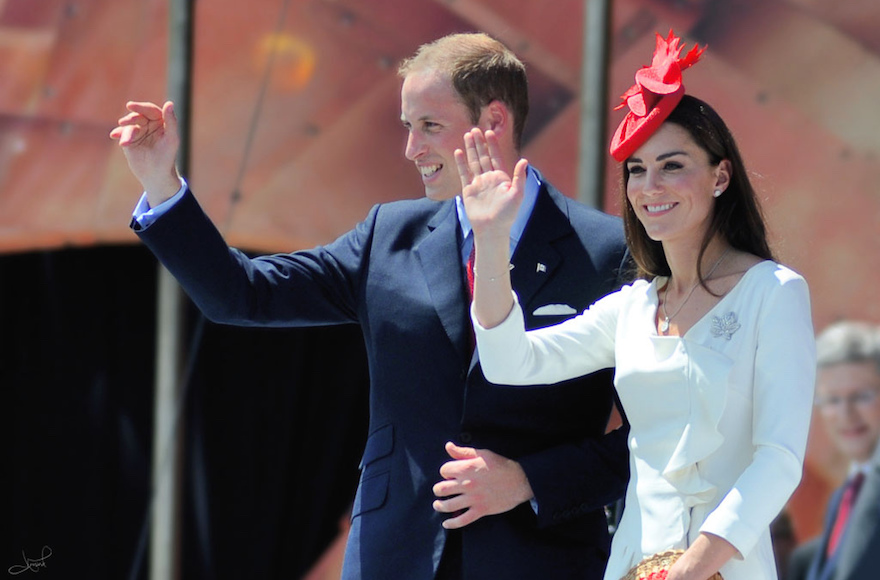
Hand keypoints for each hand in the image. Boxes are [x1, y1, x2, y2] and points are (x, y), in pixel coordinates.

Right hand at [109, 100, 181, 205]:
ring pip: (129, 126)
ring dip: (126, 131)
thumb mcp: (171, 139)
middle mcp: (149, 124)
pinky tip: (115, 136)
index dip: (141, 107)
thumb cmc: (167, 157)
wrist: (156, 175)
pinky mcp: (129, 140)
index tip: (130, 106)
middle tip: (124, 122)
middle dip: (131, 118)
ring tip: (126, 142)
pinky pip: (122, 134)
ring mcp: (138, 132)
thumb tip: (169, 103)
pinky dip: (118, 134)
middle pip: (138, 116)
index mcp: (161, 122)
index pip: (150, 110)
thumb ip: (171, 121)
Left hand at [432, 441, 533, 528]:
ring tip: (438, 504)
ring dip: (440, 505)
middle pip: (441, 489)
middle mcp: (467, 484)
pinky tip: (446, 523)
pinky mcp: (481, 510)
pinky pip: (462, 520)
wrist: (520, 480)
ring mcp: (473, 498)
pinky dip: (452, 523)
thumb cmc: (501, 465)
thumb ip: (463, 452)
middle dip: (438, 489)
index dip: (445, 471)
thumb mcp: (482, 453)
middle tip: (440, 490)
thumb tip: (448, 446)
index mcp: (466, 468)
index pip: (444, 470)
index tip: (449, 474)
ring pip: (448, 505)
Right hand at [454, 128, 527, 243]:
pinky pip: (464, 173)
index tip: (489, 132)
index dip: (492, 145)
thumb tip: (524, 160)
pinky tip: (458, 152)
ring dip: (470, 149)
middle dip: (479, 143)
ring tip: (467, 135)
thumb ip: (520, 177)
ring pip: (473, 162)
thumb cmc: (507, 215)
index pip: (496, 157)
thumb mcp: (517, 195)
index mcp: (502, 178)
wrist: (492, 229)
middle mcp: (489, 178)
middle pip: (483, 156)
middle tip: (475, 128)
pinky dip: (461, 163)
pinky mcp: (468, 190)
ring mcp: (478, 183)